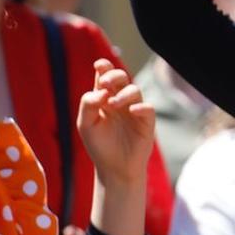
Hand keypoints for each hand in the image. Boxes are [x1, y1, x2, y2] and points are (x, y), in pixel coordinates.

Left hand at [76, 58, 155, 186]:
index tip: (99, 65)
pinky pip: (148, 108)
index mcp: (104, 98)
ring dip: (123, 93)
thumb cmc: (99, 146)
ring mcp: (134, 110)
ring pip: (135, 90)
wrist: (113, 169)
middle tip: (104, 84)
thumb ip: (88, 105)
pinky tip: (131, 111)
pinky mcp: (146, 123)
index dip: (104, 67)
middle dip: (114, 75)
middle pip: (121, 78)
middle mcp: (120, 100)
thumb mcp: (85, 125)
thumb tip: (100, 91)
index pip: (105, 76)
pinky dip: (141, 107)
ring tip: (112, 104)